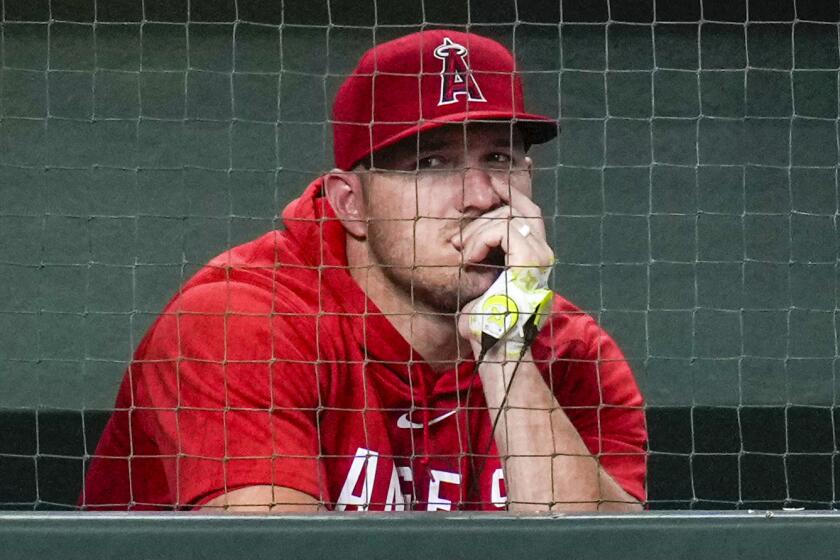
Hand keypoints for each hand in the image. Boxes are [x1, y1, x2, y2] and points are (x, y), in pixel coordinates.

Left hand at [454, 188, 554, 355]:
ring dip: (480, 229)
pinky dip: (482, 238)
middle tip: (477, 199)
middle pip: (527, 210)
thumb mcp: (480, 285)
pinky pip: (505, 230)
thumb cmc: (482, 326)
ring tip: (465, 251)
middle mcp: (543, 259)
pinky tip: (469, 256)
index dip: (515, 192)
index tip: (495, 177)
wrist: (493, 349)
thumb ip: (484, 262)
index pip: (531, 215)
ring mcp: (539, 262)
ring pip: (512, 218)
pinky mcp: (528, 265)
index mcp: (534, 261)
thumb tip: (467, 241)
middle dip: (497, 200)